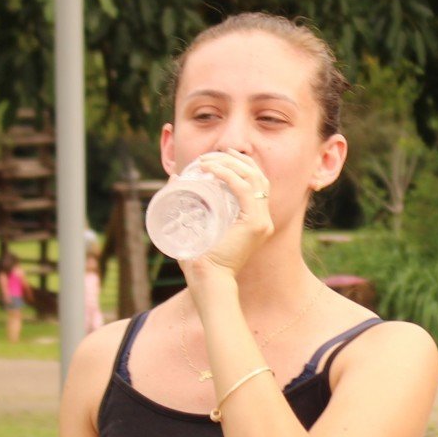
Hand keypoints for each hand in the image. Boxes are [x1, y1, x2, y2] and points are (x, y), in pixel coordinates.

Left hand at [183, 149, 276, 281]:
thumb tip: (174, 179)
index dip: (242, 165)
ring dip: (230, 165)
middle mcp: (264, 219)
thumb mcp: (196, 225)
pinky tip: (212, 170)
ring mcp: (262, 221)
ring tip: (206, 161)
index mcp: (256, 220)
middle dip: (236, 160)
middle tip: (213, 155)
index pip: (257, 184)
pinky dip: (228, 176)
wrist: (209, 281)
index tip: (221, 157)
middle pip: (258, 177)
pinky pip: (244, 190)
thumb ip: (189, 204)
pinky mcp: (255, 224)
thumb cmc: (201, 261)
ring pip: (252, 179)